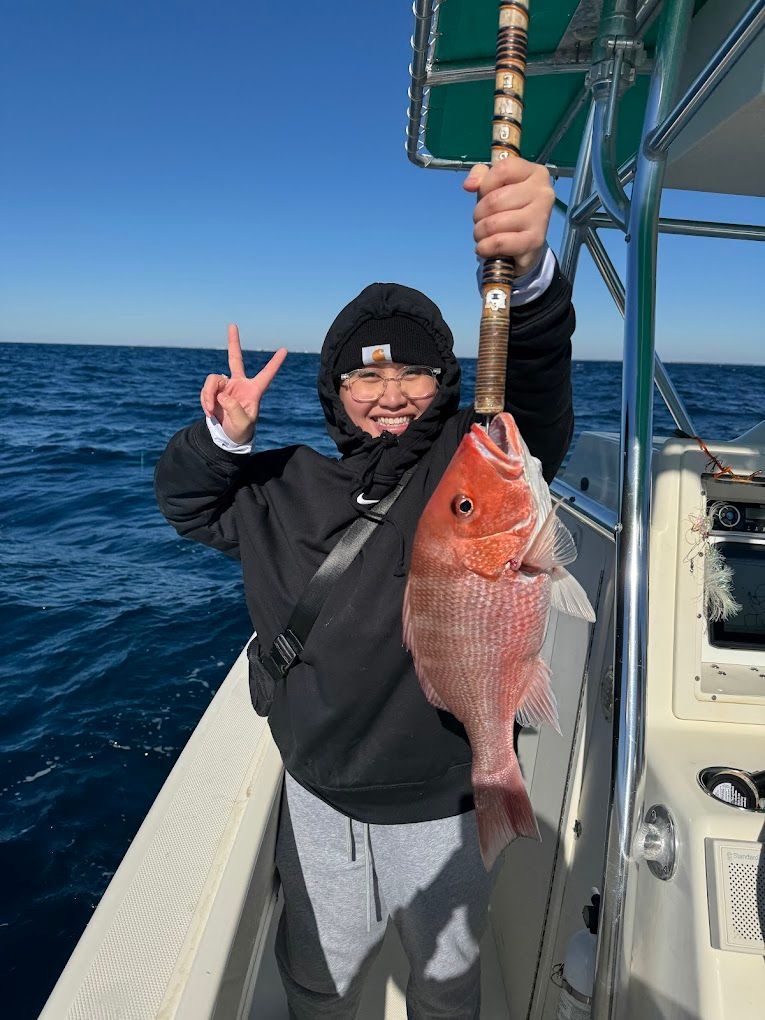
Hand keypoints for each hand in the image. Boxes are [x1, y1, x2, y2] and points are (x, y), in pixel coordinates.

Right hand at [200, 325, 287, 444]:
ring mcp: (226, 385)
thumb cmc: (242, 430)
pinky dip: (204, 399)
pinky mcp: (215, 390)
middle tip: (232, 325)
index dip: (275, 363)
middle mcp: (240, 384)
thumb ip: (235, 410)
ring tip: (210, 409)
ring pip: (213, 380)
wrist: (228, 435)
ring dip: (208, 394)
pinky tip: (208, 411)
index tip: (285, 350)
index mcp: (254, 390)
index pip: (266, 374)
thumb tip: (222, 395)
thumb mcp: (243, 424)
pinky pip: (206, 389)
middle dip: (233, 342)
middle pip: (235, 359)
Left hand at [463, 158, 553, 274]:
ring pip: (494, 223)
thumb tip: (470, 185)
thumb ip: (480, 176)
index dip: (485, 185)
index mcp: (535, 173)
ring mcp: (541, 217)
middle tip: (481, 220)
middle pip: (494, 200)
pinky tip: (487, 247)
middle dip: (479, 213)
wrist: (525, 242)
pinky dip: (485, 247)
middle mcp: (543, 192)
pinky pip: (499, 243)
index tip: (484, 195)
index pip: (502, 169)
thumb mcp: (494, 186)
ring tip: (484, 234)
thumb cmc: (508, 208)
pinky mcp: (535, 240)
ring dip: (480, 232)